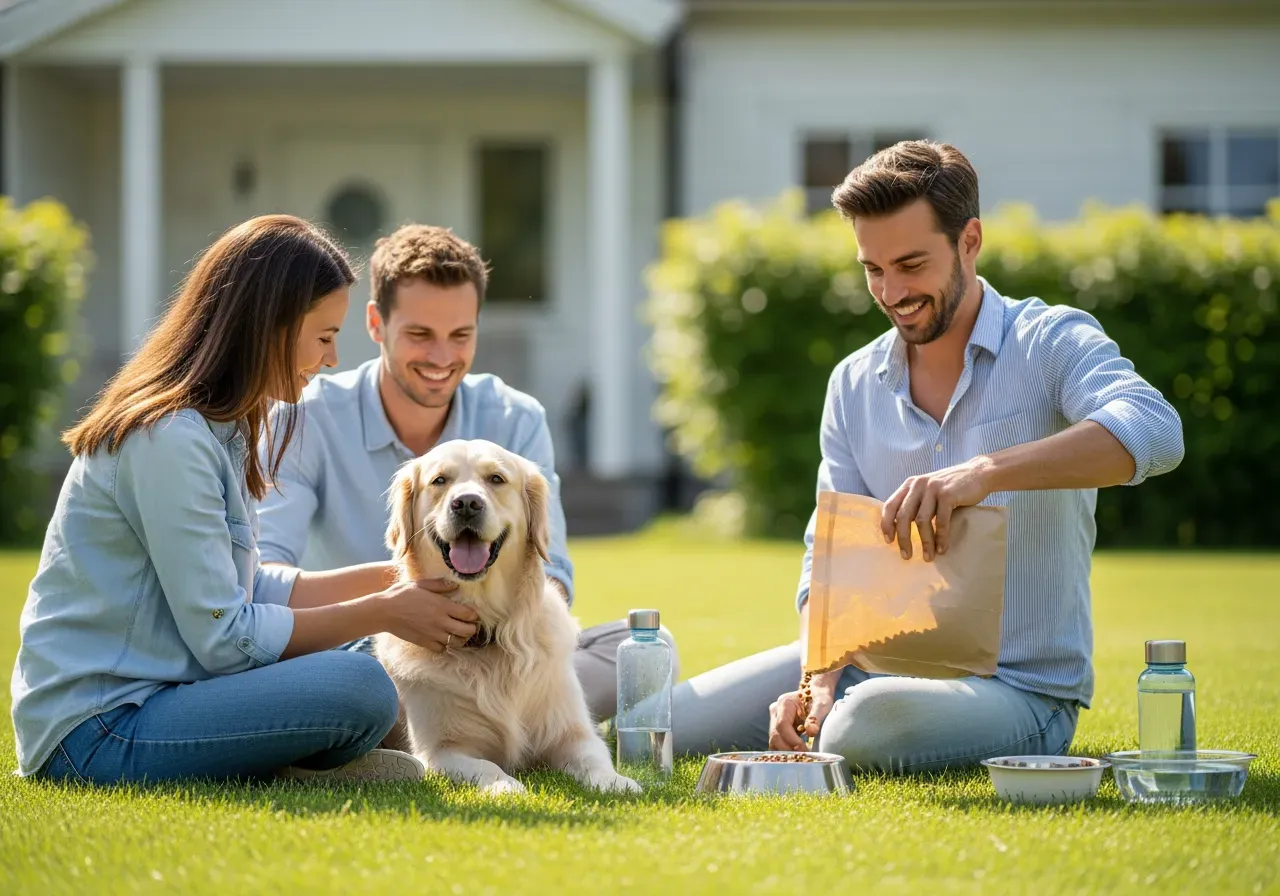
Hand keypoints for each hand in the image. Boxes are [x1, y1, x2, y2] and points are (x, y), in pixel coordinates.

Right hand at [378, 578, 478, 652]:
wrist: (384, 611)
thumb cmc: (401, 594)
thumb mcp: (421, 584)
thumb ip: (440, 585)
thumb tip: (455, 586)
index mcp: (442, 605)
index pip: (469, 615)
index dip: (473, 615)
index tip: (471, 613)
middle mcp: (441, 621)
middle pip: (467, 631)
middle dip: (471, 628)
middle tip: (468, 625)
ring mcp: (433, 634)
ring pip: (457, 642)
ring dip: (461, 639)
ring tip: (458, 633)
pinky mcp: (425, 642)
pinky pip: (442, 649)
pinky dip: (445, 646)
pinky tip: (442, 639)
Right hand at [767, 667, 842, 751]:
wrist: (815, 692)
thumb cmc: (819, 697)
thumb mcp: (822, 705)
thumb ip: (816, 717)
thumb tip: (811, 731)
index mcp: (784, 703)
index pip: (782, 725)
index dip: (791, 739)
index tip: (804, 749)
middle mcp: (775, 711)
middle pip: (775, 735)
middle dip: (788, 749)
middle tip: (805, 757)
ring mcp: (774, 720)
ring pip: (774, 741)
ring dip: (786, 752)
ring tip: (802, 757)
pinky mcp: (777, 729)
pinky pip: (777, 743)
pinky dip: (786, 751)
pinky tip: (798, 754)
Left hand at [880, 457, 994, 561]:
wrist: (978, 473)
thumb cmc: (952, 488)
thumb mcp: (929, 492)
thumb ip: (916, 504)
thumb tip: (902, 531)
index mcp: (910, 484)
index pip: (890, 505)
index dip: (886, 524)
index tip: (889, 541)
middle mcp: (918, 485)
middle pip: (903, 516)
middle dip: (903, 539)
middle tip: (906, 556)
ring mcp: (932, 488)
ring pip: (921, 521)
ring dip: (925, 542)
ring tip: (928, 557)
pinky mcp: (947, 494)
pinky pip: (940, 521)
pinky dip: (941, 537)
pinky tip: (942, 549)